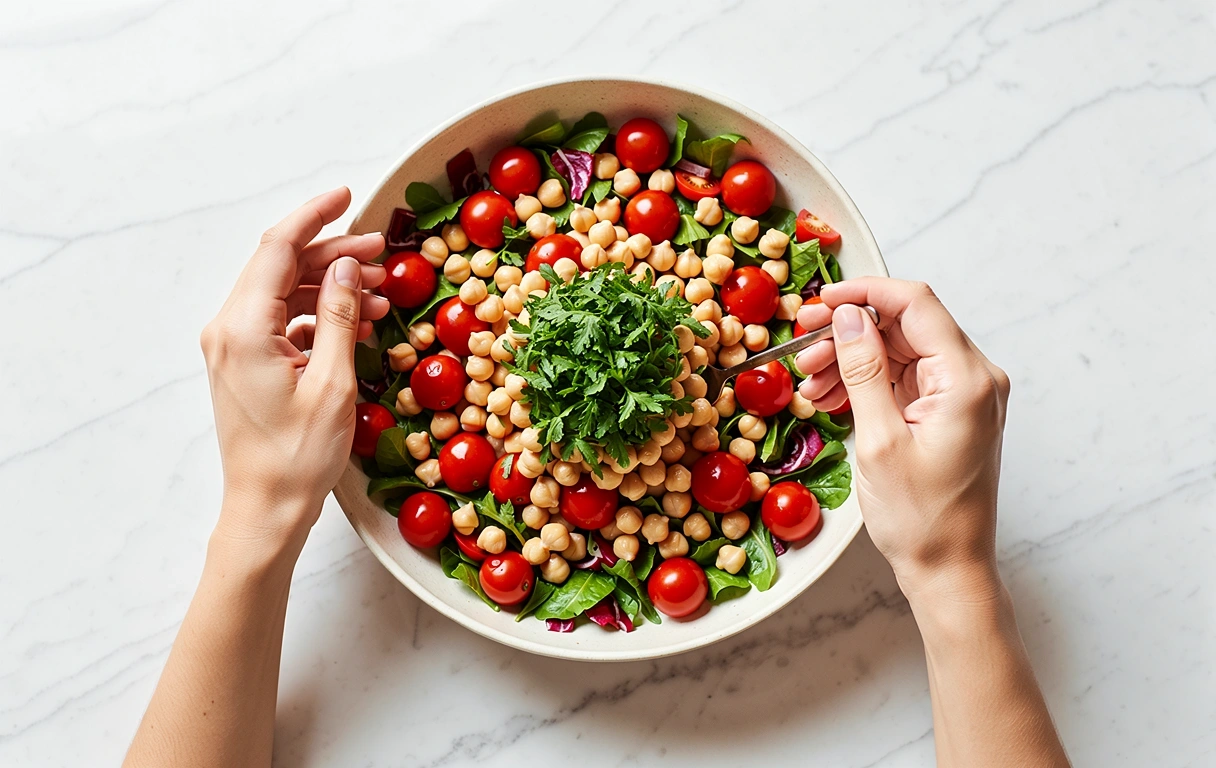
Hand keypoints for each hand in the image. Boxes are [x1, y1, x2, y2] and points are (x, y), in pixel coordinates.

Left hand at [200, 187, 388, 548]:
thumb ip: (341, 316)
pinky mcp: (244, 364)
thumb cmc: (298, 457)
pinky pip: (283, 323)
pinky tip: (359, 324)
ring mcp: (233, 348)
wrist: (266, 509)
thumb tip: (350, 268)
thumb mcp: (333, 382)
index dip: (315, 216)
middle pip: (282, 267)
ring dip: (331, 287)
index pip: (277, 248)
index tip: (348, 196)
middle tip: (381, 252)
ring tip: (381, 292)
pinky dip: (319, 316)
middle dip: (334, 254)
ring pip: (285, 294)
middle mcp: (228, 330)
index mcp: (242, 328)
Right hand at [795, 279, 1010, 601]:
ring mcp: (961, 395)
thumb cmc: (922, 519)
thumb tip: (847, 317)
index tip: (820, 301)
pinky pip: (901, 377)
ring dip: (850, 357)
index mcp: (967, 379)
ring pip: (897, 349)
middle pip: (904, 324)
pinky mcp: (946, 411)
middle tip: (802, 345)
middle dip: (847, 330)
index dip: (863, 293)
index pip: (915, 303)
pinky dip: (864, 381)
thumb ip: (864, 370)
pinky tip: (829, 395)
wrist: (947, 570)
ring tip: (809, 380)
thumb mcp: (880, 441)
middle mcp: (973, 378)